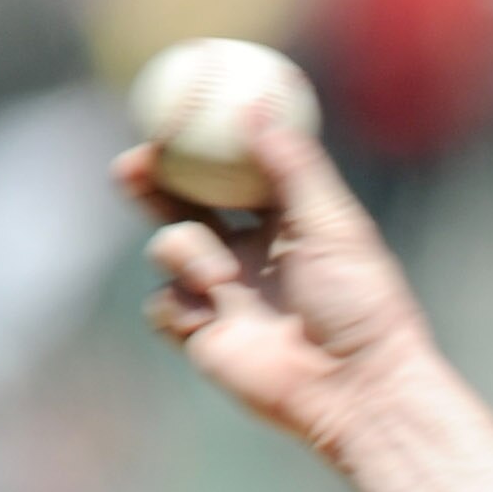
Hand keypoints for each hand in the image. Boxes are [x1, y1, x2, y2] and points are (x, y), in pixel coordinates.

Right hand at [119, 119, 435, 461]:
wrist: (357, 387)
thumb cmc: (360, 304)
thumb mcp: (333, 225)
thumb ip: (295, 165)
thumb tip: (255, 104)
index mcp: (282, 225)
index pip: (227, 173)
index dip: (195, 145)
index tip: (169, 116)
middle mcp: (249, 257)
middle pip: (181, 204)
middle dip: (149, 181)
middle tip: (132, 166)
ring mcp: (224, 296)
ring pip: (167, 248)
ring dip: (180, 251)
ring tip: (218, 278)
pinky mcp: (205, 338)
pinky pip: (162, 305)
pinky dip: (176, 303)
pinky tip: (209, 316)